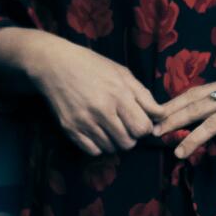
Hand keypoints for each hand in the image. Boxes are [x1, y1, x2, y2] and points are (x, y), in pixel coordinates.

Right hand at [24, 33, 163, 155]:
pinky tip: (97, 130)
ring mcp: (84, 121)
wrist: (54, 64)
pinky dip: (99, 145)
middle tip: (124, 124)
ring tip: (109, 125)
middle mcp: (102, 110)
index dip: (144, 127)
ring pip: (112, 149)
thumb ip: (143, 95)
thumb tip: (161, 114)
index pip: (143, 128)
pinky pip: (94, 151)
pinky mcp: (70, 129)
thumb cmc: (91, 65)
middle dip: (130, 136)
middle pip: (128, 143)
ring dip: (114, 141)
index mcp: (118, 94)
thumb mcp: (121, 72)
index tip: (138, 120)